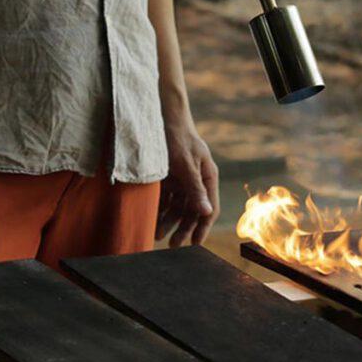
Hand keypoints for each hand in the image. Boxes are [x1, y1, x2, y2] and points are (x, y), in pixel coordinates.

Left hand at [156, 121, 219, 247]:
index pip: (209, 208)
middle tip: (173, 245)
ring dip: (169, 221)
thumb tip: (207, 213)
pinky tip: (152, 218)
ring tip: (157, 234)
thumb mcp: (186, 163)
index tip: (195, 244)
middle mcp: (196, 180)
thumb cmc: (177, 137)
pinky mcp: (169, 176)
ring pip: (177, 206)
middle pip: (192, 210)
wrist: (161, 116)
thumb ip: (195, 188)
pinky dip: (160, 208)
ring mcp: (182, 179)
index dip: (202, 227)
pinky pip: (166, 197)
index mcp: (208, 176)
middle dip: (183, 228)